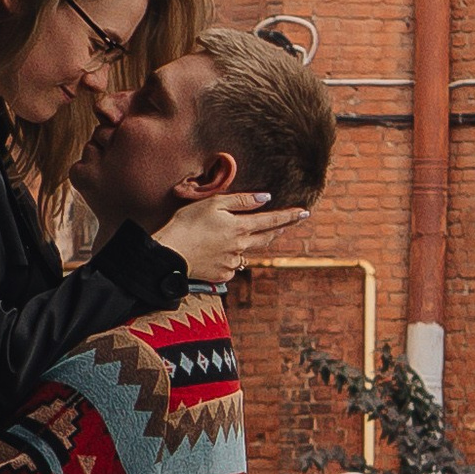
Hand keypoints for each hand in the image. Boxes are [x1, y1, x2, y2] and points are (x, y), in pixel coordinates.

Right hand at [155, 190, 309, 280]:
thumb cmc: (187, 223)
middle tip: (287, 224)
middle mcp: (241, 246)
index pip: (272, 220)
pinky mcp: (222, 275)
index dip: (289, 216)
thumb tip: (266, 198)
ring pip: (248, 251)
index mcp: (240, 227)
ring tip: (239, 234)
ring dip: (249, 243)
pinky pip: (232, 265)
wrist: (170, 254)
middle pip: (266, 238)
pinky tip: (216, 252)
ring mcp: (232, 263)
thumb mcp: (213, 204)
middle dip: (278, 230)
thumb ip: (241, 200)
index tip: (304, 213)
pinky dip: (230, 257)